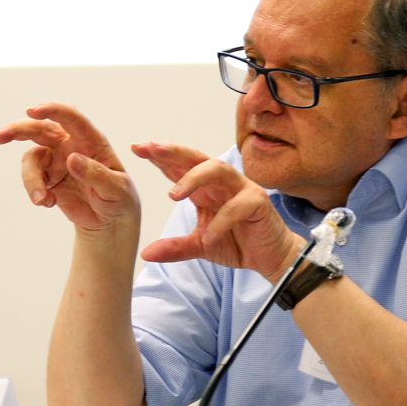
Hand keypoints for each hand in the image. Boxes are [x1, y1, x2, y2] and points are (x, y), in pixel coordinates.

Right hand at [0, 102, 138, 232]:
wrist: (109, 221)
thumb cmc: (119, 198)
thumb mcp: (116, 188)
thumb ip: (95, 174)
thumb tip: (71, 158)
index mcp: (90, 139)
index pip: (70, 117)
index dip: (51, 111)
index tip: (32, 111)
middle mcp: (69, 144)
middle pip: (38, 129)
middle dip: (16, 130)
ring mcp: (55, 160)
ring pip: (31, 158)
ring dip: (30, 179)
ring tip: (41, 201)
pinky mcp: (46, 178)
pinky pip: (32, 179)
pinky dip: (35, 192)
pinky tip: (48, 203)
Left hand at [132, 141, 303, 281]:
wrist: (270, 258)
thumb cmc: (238, 243)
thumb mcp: (199, 246)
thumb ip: (175, 247)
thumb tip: (145, 253)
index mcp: (205, 188)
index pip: (179, 166)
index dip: (159, 156)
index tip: (137, 147)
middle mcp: (221, 183)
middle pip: (196, 158)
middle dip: (172, 151)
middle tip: (150, 148)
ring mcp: (242, 189)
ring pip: (218, 169)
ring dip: (194, 177)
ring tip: (173, 194)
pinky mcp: (258, 203)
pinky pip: (237, 206)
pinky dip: (222, 220)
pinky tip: (209, 236)